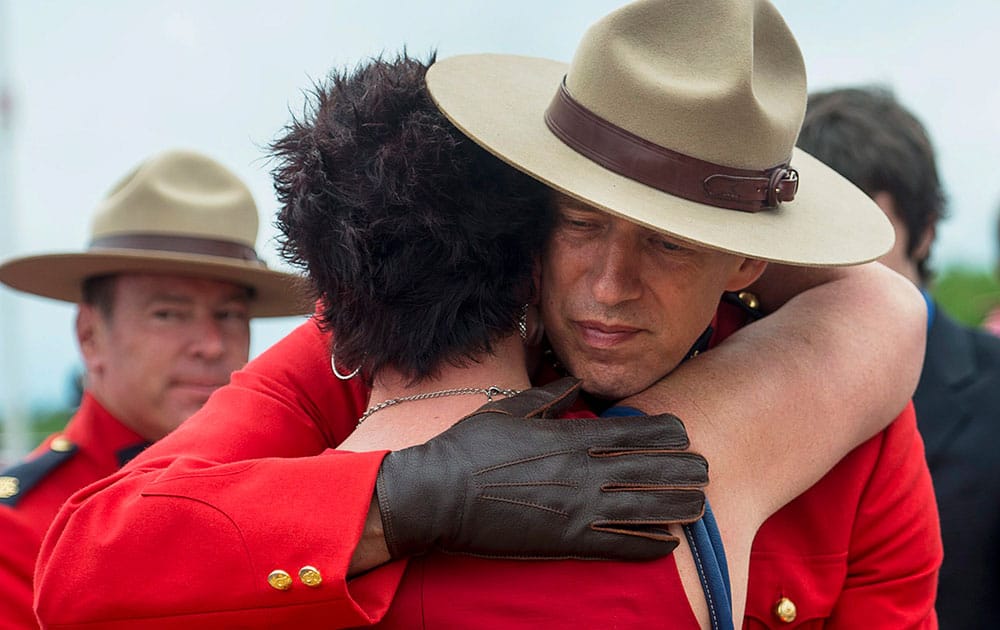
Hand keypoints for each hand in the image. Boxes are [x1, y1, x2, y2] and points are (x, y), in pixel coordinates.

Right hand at [375, 377, 707, 560]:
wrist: (440, 493)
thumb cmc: (470, 447)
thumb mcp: (509, 409)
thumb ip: (548, 396)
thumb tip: (573, 381)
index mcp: (570, 436)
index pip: (634, 431)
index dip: (666, 432)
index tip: (684, 432)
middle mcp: (582, 471)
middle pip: (649, 468)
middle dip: (682, 469)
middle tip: (705, 469)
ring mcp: (577, 509)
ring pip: (644, 507)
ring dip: (677, 505)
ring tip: (699, 504)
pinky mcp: (566, 541)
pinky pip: (619, 545)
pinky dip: (648, 544)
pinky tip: (669, 542)